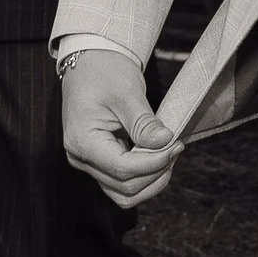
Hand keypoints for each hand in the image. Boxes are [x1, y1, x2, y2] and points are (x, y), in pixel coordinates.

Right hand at [60, 42, 179, 208]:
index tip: (176, 145)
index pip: (122, 168)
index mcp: (82, 141)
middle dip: (156, 171)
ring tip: (168, 155)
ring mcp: (89, 163)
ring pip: (124, 193)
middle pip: (125, 186)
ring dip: (151, 181)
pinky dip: (144, 177)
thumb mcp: (127, 93)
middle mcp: (80, 158)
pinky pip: (122, 184)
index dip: (154, 162)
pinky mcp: (100, 163)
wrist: (91, 63)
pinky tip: (158, 158)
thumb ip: (144, 122)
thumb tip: (165, 142)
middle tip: (176, 146)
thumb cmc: (104, 72)